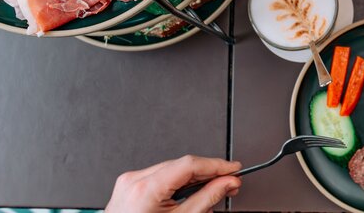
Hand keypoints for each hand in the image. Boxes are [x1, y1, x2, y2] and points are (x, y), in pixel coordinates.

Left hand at [105, 155, 241, 212]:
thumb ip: (207, 198)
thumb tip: (226, 183)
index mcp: (146, 188)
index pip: (190, 164)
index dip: (216, 165)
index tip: (233, 169)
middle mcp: (135, 180)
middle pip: (181, 166)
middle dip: (208, 173)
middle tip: (229, 182)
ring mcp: (129, 182)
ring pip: (172, 169)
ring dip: (194, 178)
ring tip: (212, 190)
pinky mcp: (129, 186)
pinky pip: (159, 176)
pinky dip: (177, 183)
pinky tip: (191, 193)